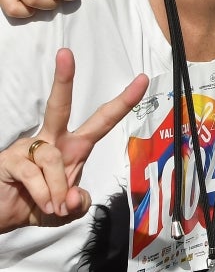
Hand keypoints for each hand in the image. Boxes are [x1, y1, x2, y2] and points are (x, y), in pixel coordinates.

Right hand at [0, 49, 147, 232]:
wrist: (2, 218)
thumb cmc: (36, 205)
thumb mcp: (66, 211)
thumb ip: (79, 204)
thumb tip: (77, 197)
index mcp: (73, 147)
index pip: (102, 120)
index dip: (123, 101)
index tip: (142, 79)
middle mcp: (51, 141)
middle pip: (59, 106)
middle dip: (63, 79)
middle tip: (65, 53)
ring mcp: (27, 148)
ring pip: (52, 158)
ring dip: (58, 189)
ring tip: (55, 207)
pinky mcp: (9, 160)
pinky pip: (33, 173)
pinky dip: (44, 194)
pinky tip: (44, 205)